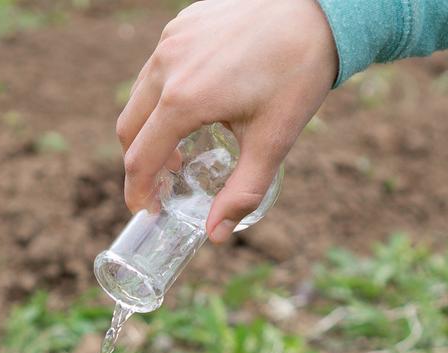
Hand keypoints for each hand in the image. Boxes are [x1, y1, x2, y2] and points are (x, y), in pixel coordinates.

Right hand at [116, 0, 337, 241]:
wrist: (318, 11)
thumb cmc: (297, 73)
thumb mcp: (273, 140)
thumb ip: (243, 191)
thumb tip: (216, 235)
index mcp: (184, 99)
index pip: (140, 158)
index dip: (138, 192)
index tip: (147, 210)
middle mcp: (167, 65)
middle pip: (129, 128)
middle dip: (139, 163)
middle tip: (162, 185)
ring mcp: (171, 40)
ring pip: (140, 96)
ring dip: (149, 128)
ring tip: (179, 148)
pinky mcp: (181, 24)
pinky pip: (158, 67)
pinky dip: (163, 94)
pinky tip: (195, 103)